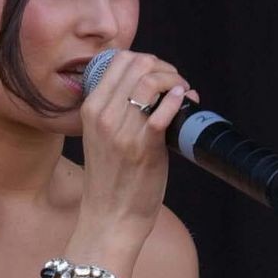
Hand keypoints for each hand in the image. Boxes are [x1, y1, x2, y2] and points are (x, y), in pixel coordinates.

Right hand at [77, 50, 198, 236]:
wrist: (110, 217)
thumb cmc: (111, 179)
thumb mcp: (102, 137)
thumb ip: (118, 111)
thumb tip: (153, 88)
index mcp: (92, 109)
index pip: (120, 60)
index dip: (148, 61)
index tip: (161, 76)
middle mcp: (104, 115)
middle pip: (139, 64)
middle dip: (165, 68)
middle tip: (176, 85)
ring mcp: (122, 131)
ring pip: (151, 81)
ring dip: (175, 81)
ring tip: (183, 94)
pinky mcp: (143, 147)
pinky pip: (161, 111)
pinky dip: (177, 100)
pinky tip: (185, 101)